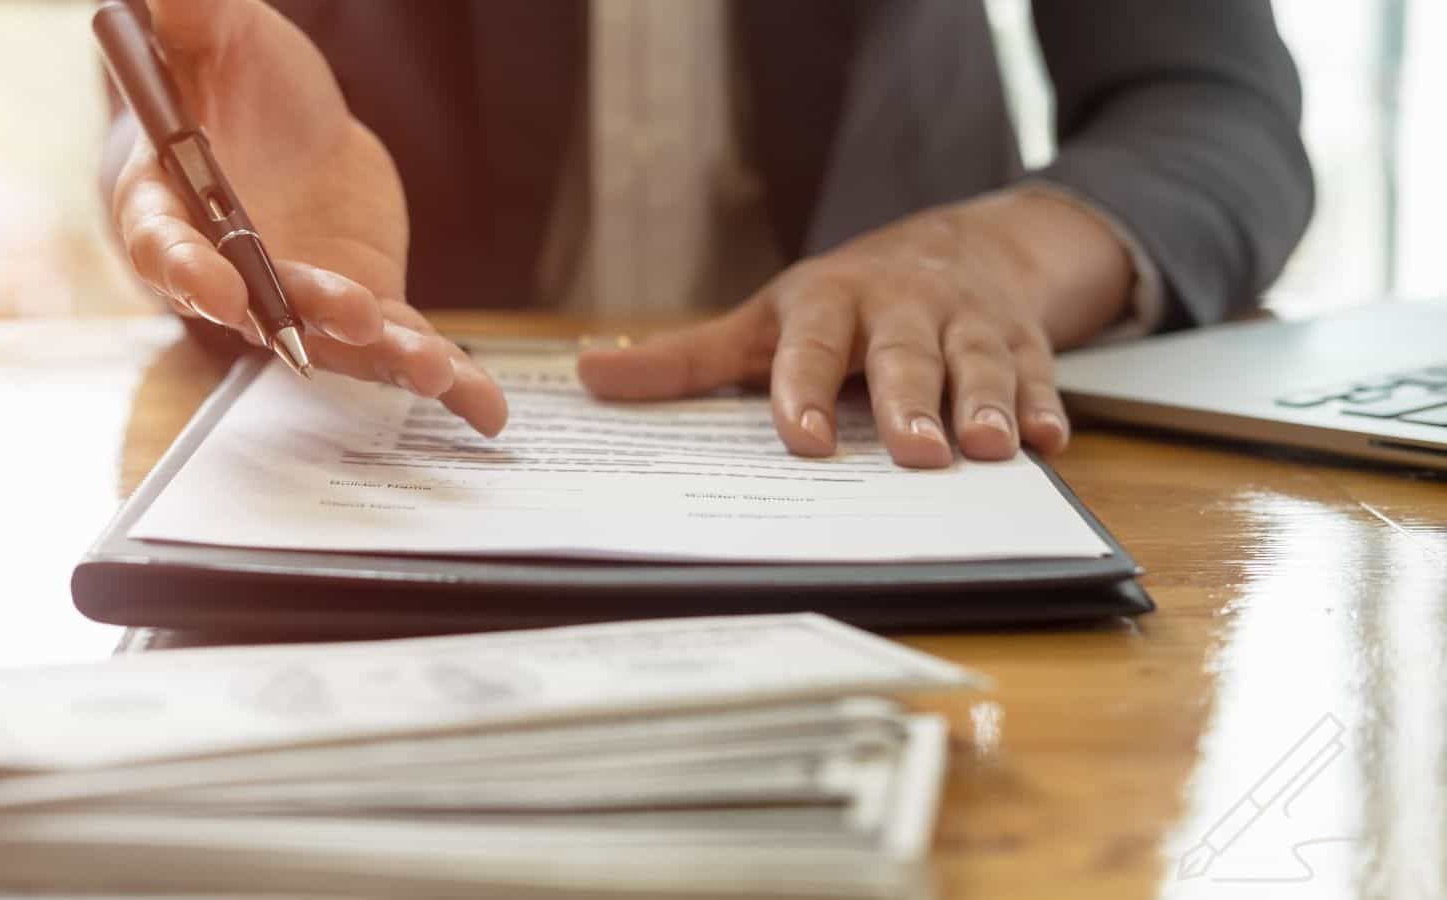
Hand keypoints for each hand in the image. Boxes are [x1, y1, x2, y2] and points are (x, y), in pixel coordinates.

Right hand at [108, 0, 506, 435]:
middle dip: (307, 315)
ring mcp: (300, 295)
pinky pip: (399, 344)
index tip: (220, 290)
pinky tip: (485, 409)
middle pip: (262, 306)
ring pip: (338, 340)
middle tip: (354, 314)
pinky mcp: (360, 303)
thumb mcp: (218, 33)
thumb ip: (194, 16)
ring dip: (385, 357)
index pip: (164, 245)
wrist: (287, 119)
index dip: (188, 271)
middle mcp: (230, 270)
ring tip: (437, 370)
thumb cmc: (228, 76)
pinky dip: (445, 378)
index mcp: (168, 204)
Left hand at [577, 188, 1134, 466]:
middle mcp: (898, 307)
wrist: (957, 245)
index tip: (798, 440)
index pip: (811, 347)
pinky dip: (1046, 404)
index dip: (803, 391)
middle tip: (912, 454)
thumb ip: (686, 358)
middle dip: (911, 402)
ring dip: (987, 404)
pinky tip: (1050, 442)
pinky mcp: (1019, 336)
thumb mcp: (764, 320)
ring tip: (992, 449)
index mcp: (827, 303)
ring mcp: (964, 320)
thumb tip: (589, 375)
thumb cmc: (843, 301)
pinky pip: (1036, 370)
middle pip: (904, 355)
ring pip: (977, 361)